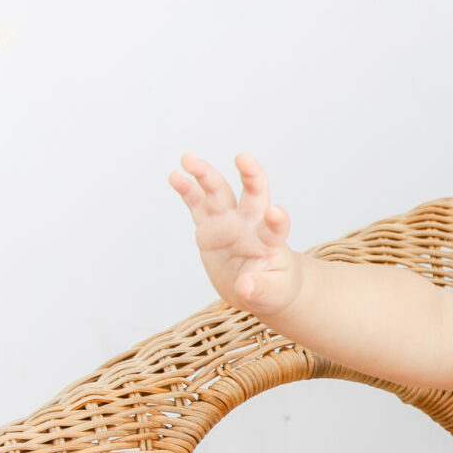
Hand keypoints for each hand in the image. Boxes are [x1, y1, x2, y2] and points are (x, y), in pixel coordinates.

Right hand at [169, 152, 302, 317]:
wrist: (258, 287)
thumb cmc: (274, 288)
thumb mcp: (273, 294)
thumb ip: (261, 288)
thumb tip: (245, 286)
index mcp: (270, 241)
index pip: (276, 228)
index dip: (277, 220)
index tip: (276, 213)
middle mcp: (250, 224)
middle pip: (253, 194)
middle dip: (250, 175)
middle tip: (243, 158)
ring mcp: (228, 222)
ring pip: (219, 192)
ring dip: (205, 174)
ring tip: (188, 159)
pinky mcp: (209, 227)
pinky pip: (197, 205)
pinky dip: (187, 190)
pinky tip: (175, 176)